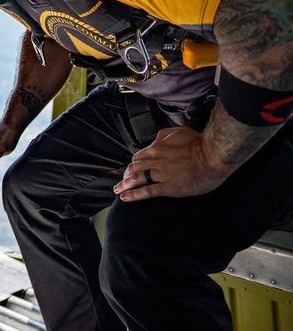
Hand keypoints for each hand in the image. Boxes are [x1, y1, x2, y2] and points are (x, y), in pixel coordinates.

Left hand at [114, 126, 235, 201]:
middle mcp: (155, 160)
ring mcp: (160, 174)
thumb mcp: (179, 132)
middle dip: (125, 176)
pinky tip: (125, 198)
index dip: (133, 164)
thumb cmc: (200, 144)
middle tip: (121, 182)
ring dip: (124, 185)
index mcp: (157, 148)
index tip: (130, 169)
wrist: (213, 156)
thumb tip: (155, 140)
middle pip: (134, 168)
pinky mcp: (168, 187)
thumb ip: (164, 135)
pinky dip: (133, 195)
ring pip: (136, 179)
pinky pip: (146, 192)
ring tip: (118, 191)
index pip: (139, 157)